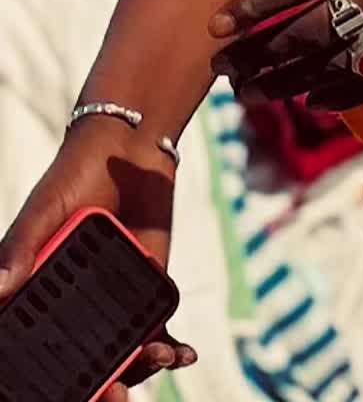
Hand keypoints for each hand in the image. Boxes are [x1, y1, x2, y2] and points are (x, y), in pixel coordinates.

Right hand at [0, 118, 195, 396]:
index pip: (36, 351)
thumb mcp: (44, 206)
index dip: (47, 381)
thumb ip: (22, 245)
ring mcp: (110, 302)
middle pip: (82, 365)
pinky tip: (182, 352)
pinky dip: (169, 347)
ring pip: (119, 356)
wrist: (129, 147)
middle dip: (100, 389)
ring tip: (157, 359)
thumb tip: (0, 289)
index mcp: (38, 296)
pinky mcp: (144, 289)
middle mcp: (72, 308)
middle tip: (116, 394)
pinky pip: (155, 329)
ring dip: (138, 370)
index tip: (69, 394)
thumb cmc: (73, 175)